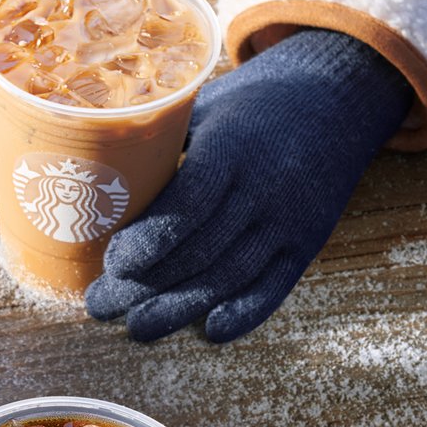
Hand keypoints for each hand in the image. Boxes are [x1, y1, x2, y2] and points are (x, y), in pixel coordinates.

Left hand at [85, 29, 414, 342]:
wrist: (336, 95)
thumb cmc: (247, 104)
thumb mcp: (204, 106)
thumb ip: (160, 144)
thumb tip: (90, 183)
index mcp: (233, 146)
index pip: (190, 202)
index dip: (151, 238)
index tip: (112, 263)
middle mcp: (265, 186)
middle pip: (201, 248)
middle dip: (146, 284)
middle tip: (100, 305)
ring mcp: (289, 219)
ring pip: (231, 275)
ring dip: (181, 307)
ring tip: (136, 327)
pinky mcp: (306, 243)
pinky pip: (276, 286)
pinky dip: (245, 313)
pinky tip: (210, 332)